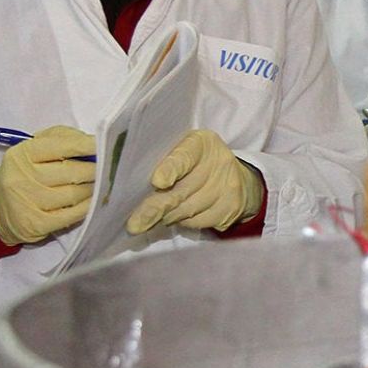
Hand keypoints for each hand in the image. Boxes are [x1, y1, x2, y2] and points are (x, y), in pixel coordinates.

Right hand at [0, 125, 95, 244]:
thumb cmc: (24, 172)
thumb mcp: (33, 149)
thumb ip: (61, 139)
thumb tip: (92, 142)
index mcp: (22, 154)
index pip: (60, 146)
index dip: (86, 145)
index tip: (104, 145)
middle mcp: (23, 177)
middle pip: (71, 172)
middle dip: (95, 169)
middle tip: (108, 168)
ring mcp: (29, 202)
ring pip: (74, 194)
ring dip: (93, 189)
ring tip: (101, 184)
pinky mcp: (36, 224)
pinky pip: (71, 215)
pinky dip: (87, 207)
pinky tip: (93, 201)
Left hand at [128, 130, 263, 232]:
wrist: (236, 178)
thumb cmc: (196, 162)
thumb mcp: (183, 150)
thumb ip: (162, 160)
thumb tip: (131, 183)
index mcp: (201, 143)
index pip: (185, 155)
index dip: (171, 169)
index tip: (157, 182)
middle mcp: (218, 163)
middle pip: (182, 190)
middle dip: (155, 208)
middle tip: (134, 224)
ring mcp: (227, 188)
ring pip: (187, 211)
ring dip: (163, 217)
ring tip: (144, 222)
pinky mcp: (230, 210)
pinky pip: (198, 222)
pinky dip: (181, 222)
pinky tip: (173, 217)